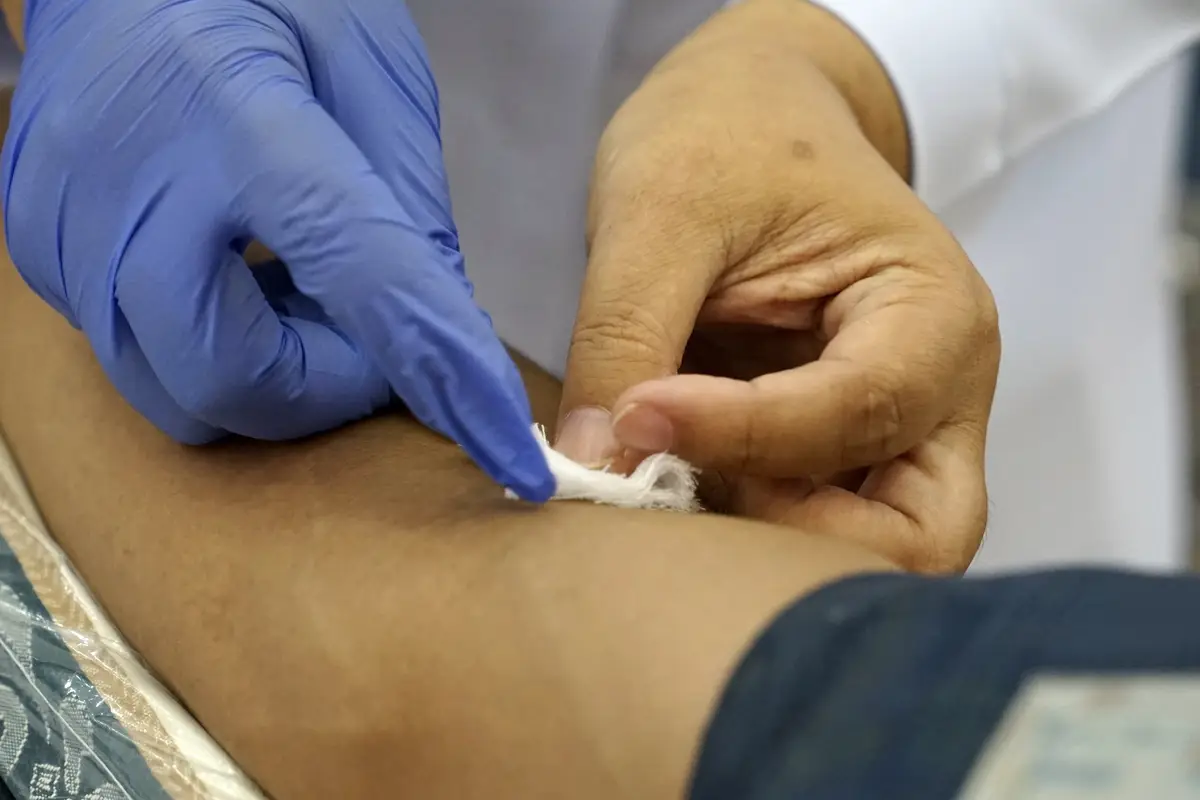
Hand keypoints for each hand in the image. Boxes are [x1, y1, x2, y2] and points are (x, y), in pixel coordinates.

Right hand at [3, 0, 553, 499]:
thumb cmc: (262, 0)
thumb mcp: (371, 70)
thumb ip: (409, 205)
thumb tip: (443, 331)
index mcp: (239, 119)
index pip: (363, 277)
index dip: (441, 370)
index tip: (510, 450)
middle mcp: (135, 186)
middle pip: (234, 379)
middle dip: (328, 391)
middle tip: (372, 340)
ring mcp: (69, 227)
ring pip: (178, 392)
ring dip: (270, 377)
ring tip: (300, 294)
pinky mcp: (41, 256)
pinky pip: (135, 359)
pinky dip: (213, 350)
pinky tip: (238, 280)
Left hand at [556, 0, 998, 570]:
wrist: (748, 116)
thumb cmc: (724, 135)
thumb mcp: (662, 210)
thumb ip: (626, 333)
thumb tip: (588, 465)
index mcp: (932, 310)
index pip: (860, 410)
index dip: (739, 431)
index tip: (632, 416)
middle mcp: (937, 390)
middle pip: (918, 535)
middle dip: (797, 541)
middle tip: (681, 493)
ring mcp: (894, 431)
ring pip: (868, 547)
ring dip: (763, 542)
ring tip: (662, 482)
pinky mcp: (834, 452)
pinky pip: (808, 524)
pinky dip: (741, 525)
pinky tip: (669, 481)